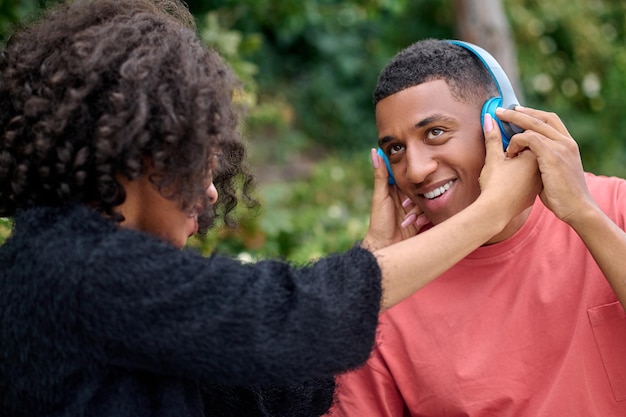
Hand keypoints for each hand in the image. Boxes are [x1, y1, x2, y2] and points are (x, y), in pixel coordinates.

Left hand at [363, 149, 429, 250]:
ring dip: (416, 210)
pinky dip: (422, 218)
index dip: (410, 172)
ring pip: (426, 199)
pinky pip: (429, 212)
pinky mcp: (421, 218)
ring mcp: (414, 206)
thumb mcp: (380, 196)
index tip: (416, 170)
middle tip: (404, 206)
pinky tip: (414, 224)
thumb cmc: (380, 221)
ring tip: (406, 218)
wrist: (385, 246)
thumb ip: (380, 175)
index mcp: (395, 187)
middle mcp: (405, 195)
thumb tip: (374, 151)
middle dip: (415, 196)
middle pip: (420, 185)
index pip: (406, 173)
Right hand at [478, 113, 540, 226]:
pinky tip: (511, 163)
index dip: (513, 125)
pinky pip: (533, 169)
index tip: (500, 119)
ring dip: (524, 148)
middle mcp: (547, 164)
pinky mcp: (536, 188)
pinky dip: (524, 162)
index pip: (531, 132)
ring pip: (536, 156)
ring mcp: (543, 177)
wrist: (498, 214)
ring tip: (508, 145)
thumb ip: (492, 137)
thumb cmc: (497, 186)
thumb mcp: (494, 159)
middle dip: (521, 133)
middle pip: (537, 141)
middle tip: (506, 124)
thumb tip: (488, 118)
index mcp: (541, 152)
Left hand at [496, 106, 592, 223]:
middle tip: (501, 110)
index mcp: (568, 144)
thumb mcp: (554, 173)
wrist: (577, 207)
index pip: (550, 120)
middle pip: (541, 118)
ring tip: (499, 121)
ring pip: (534, 125)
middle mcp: (566, 142)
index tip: (517, 111)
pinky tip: (509, 151)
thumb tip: (529, 159)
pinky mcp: (552, 155)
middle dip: (519, 112)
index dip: (533, 114)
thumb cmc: (563, 196)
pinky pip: (530, 138)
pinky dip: (517, 141)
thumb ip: (544, 162)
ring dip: (514, 122)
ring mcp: (561, 147)